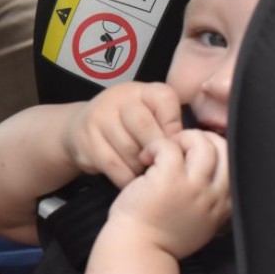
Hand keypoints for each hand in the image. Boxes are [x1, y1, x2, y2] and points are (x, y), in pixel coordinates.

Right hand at [63, 81, 183, 187]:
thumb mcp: (149, 117)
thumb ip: (170, 126)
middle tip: (162, 168)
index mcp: (141, 90)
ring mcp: (99, 117)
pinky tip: (132, 182)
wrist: (81, 130)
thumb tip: (193, 151)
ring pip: (130, 150)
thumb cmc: (127, 128)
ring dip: (142, 169)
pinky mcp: (86, 140)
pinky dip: (127, 179)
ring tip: (146, 175)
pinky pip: (114, 165)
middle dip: (157, 153)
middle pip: (145, 127)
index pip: (166, 100)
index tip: (174, 147)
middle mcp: (118, 98)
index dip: (174, 128)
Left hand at [108, 129, 229, 259]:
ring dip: (181, 139)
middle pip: (224, 148)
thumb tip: (207, 168)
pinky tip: (146, 158)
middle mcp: (214, 196)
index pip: (236, 164)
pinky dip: (156, 145)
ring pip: (201, 143)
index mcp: (224, 206)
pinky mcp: (169, 180)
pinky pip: (169, 146)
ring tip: (162, 152)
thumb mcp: (201, 222)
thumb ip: (210, 199)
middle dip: (203, 139)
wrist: (139, 250)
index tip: (194, 152)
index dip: (216, 149)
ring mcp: (194, 188)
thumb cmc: (162, 236)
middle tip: (178, 148)